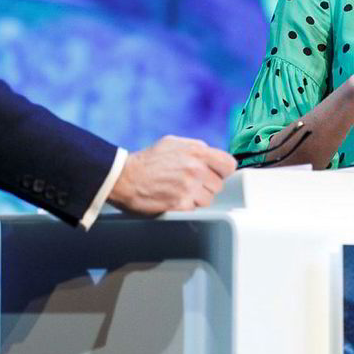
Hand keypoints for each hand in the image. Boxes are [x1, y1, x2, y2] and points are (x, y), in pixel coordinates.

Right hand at [108, 135, 235, 214]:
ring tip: (180, 191)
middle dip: (207, 186)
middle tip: (190, 184)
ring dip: (197, 198)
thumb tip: (212, 155)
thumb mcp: (173, 143)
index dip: (221, 171)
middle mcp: (196, 168)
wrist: (125, 177)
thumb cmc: (147, 161)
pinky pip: (195, 209)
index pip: (229, 165)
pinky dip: (186, 207)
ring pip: (208, 199)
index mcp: (197, 151)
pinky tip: (174, 199)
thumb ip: (196, 148)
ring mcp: (189, 187)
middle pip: (219, 185)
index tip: (214, 174)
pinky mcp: (180, 204)